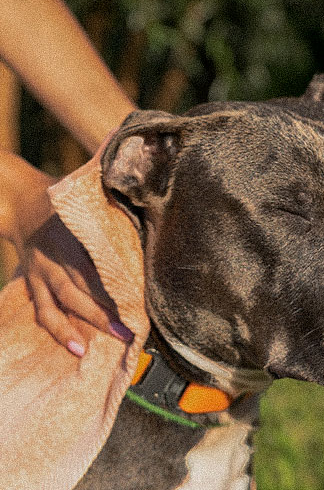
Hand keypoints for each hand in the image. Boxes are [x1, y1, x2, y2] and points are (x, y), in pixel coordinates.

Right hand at [0, 151, 132, 355]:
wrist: (18, 200)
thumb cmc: (62, 196)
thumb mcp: (83, 180)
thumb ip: (107, 169)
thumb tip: (130, 139)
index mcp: (71, 233)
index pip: (96, 262)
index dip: (117, 282)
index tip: (140, 298)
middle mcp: (55, 257)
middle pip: (81, 288)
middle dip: (106, 311)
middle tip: (132, 329)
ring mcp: (42, 273)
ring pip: (64, 304)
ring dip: (88, 325)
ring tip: (113, 341)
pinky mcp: (34, 284)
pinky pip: (44, 311)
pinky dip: (59, 331)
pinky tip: (76, 349)